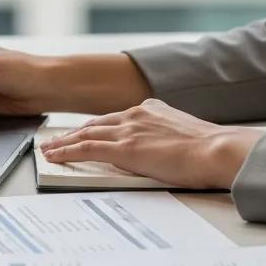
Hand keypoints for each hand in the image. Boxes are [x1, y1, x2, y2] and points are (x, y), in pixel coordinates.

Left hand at [39, 99, 265, 188]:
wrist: (217, 149)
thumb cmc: (210, 149)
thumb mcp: (184, 134)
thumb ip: (166, 136)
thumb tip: (162, 149)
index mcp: (150, 109)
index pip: (115, 118)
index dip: (96, 126)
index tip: (84, 132)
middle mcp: (136, 114)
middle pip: (95, 124)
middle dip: (74, 132)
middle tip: (56, 140)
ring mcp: (128, 130)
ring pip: (86, 134)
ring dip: (64, 142)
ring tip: (48, 149)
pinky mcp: (125, 148)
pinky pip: (87, 148)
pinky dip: (67, 151)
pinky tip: (54, 156)